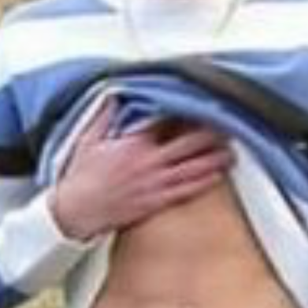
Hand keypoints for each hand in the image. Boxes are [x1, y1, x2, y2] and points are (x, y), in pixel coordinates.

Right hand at [51, 100, 233, 240]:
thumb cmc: (81, 178)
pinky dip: (204, 183)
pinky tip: (218, 177)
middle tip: (227, 127)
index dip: (186, 114)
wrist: (76, 211)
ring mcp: (154, 184)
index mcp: (134, 144)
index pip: (166, 123)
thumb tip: (114, 96)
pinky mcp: (155, 203)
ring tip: (231, 152)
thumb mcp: (89, 139)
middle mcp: (149, 163)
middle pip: (188, 145)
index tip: (201, 105)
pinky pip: (185, 191)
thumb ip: (104, 115)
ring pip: (192, 169)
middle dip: (210, 135)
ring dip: (214, 159)